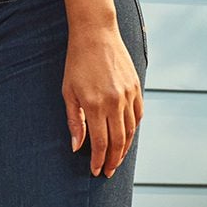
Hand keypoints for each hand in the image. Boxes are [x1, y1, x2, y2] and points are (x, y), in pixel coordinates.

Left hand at [62, 27, 143, 177]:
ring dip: (124, 148)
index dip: (99, 160)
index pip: (100, 143)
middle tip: (107, 172)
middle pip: (118, 141)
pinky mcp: (136, 86)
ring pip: (130, 130)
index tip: (96, 171)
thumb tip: (77, 147)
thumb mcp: (69, 94)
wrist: (96, 34)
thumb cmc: (76, 65)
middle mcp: (115, 102)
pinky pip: (138, 115)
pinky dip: (133, 130)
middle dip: (113, 160)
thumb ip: (75, 122)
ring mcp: (128, 94)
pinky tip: (126, 138)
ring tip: (117, 160)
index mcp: (96, 106)